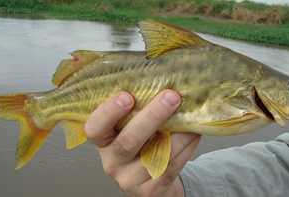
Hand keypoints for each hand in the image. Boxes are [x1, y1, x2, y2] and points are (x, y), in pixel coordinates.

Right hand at [84, 89, 201, 196]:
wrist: (149, 183)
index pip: (94, 128)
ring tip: (190, 114)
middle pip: (129, 140)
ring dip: (177, 133)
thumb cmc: (140, 147)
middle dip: (152, 116)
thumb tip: (162, 82)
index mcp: (103, 142)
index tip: (126, 96)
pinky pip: (171, 166)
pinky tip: (193, 133)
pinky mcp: (151, 190)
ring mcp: (130, 179)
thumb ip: (136, 112)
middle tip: (171, 97)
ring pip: (155, 155)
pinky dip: (185, 147)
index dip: (108, 112)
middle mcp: (112, 162)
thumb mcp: (129, 130)